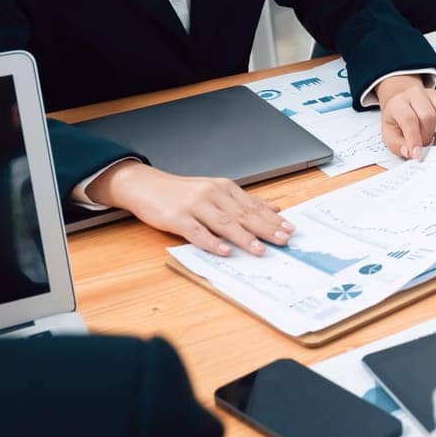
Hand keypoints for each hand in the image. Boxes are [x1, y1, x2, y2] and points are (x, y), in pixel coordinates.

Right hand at [85, 159, 292, 255]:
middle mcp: (212, 194)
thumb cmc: (183, 192)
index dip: (272, 218)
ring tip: (260, 249)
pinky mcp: (177, 218)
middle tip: (283, 240)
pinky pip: (197, 232)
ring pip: (224, 223)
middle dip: (265, 228)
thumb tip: (274, 209)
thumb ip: (243, 201)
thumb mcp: (216, 191)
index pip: (253, 205)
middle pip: (243, 214)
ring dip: (244, 238)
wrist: (146, 186)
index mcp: (224, 188)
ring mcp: (194, 206)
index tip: (289, 228)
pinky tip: (225, 251)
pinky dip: (212, 242)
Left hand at [377, 75, 435, 159]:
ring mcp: (433, 94)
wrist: (403, 100)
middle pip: (428, 116)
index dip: (414, 139)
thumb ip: (397, 145)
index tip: (418, 154)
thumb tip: (409, 152)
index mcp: (399, 104)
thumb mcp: (389, 133)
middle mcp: (416, 95)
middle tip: (426, 146)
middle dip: (428, 136)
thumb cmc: (398, 118)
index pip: (409, 119)